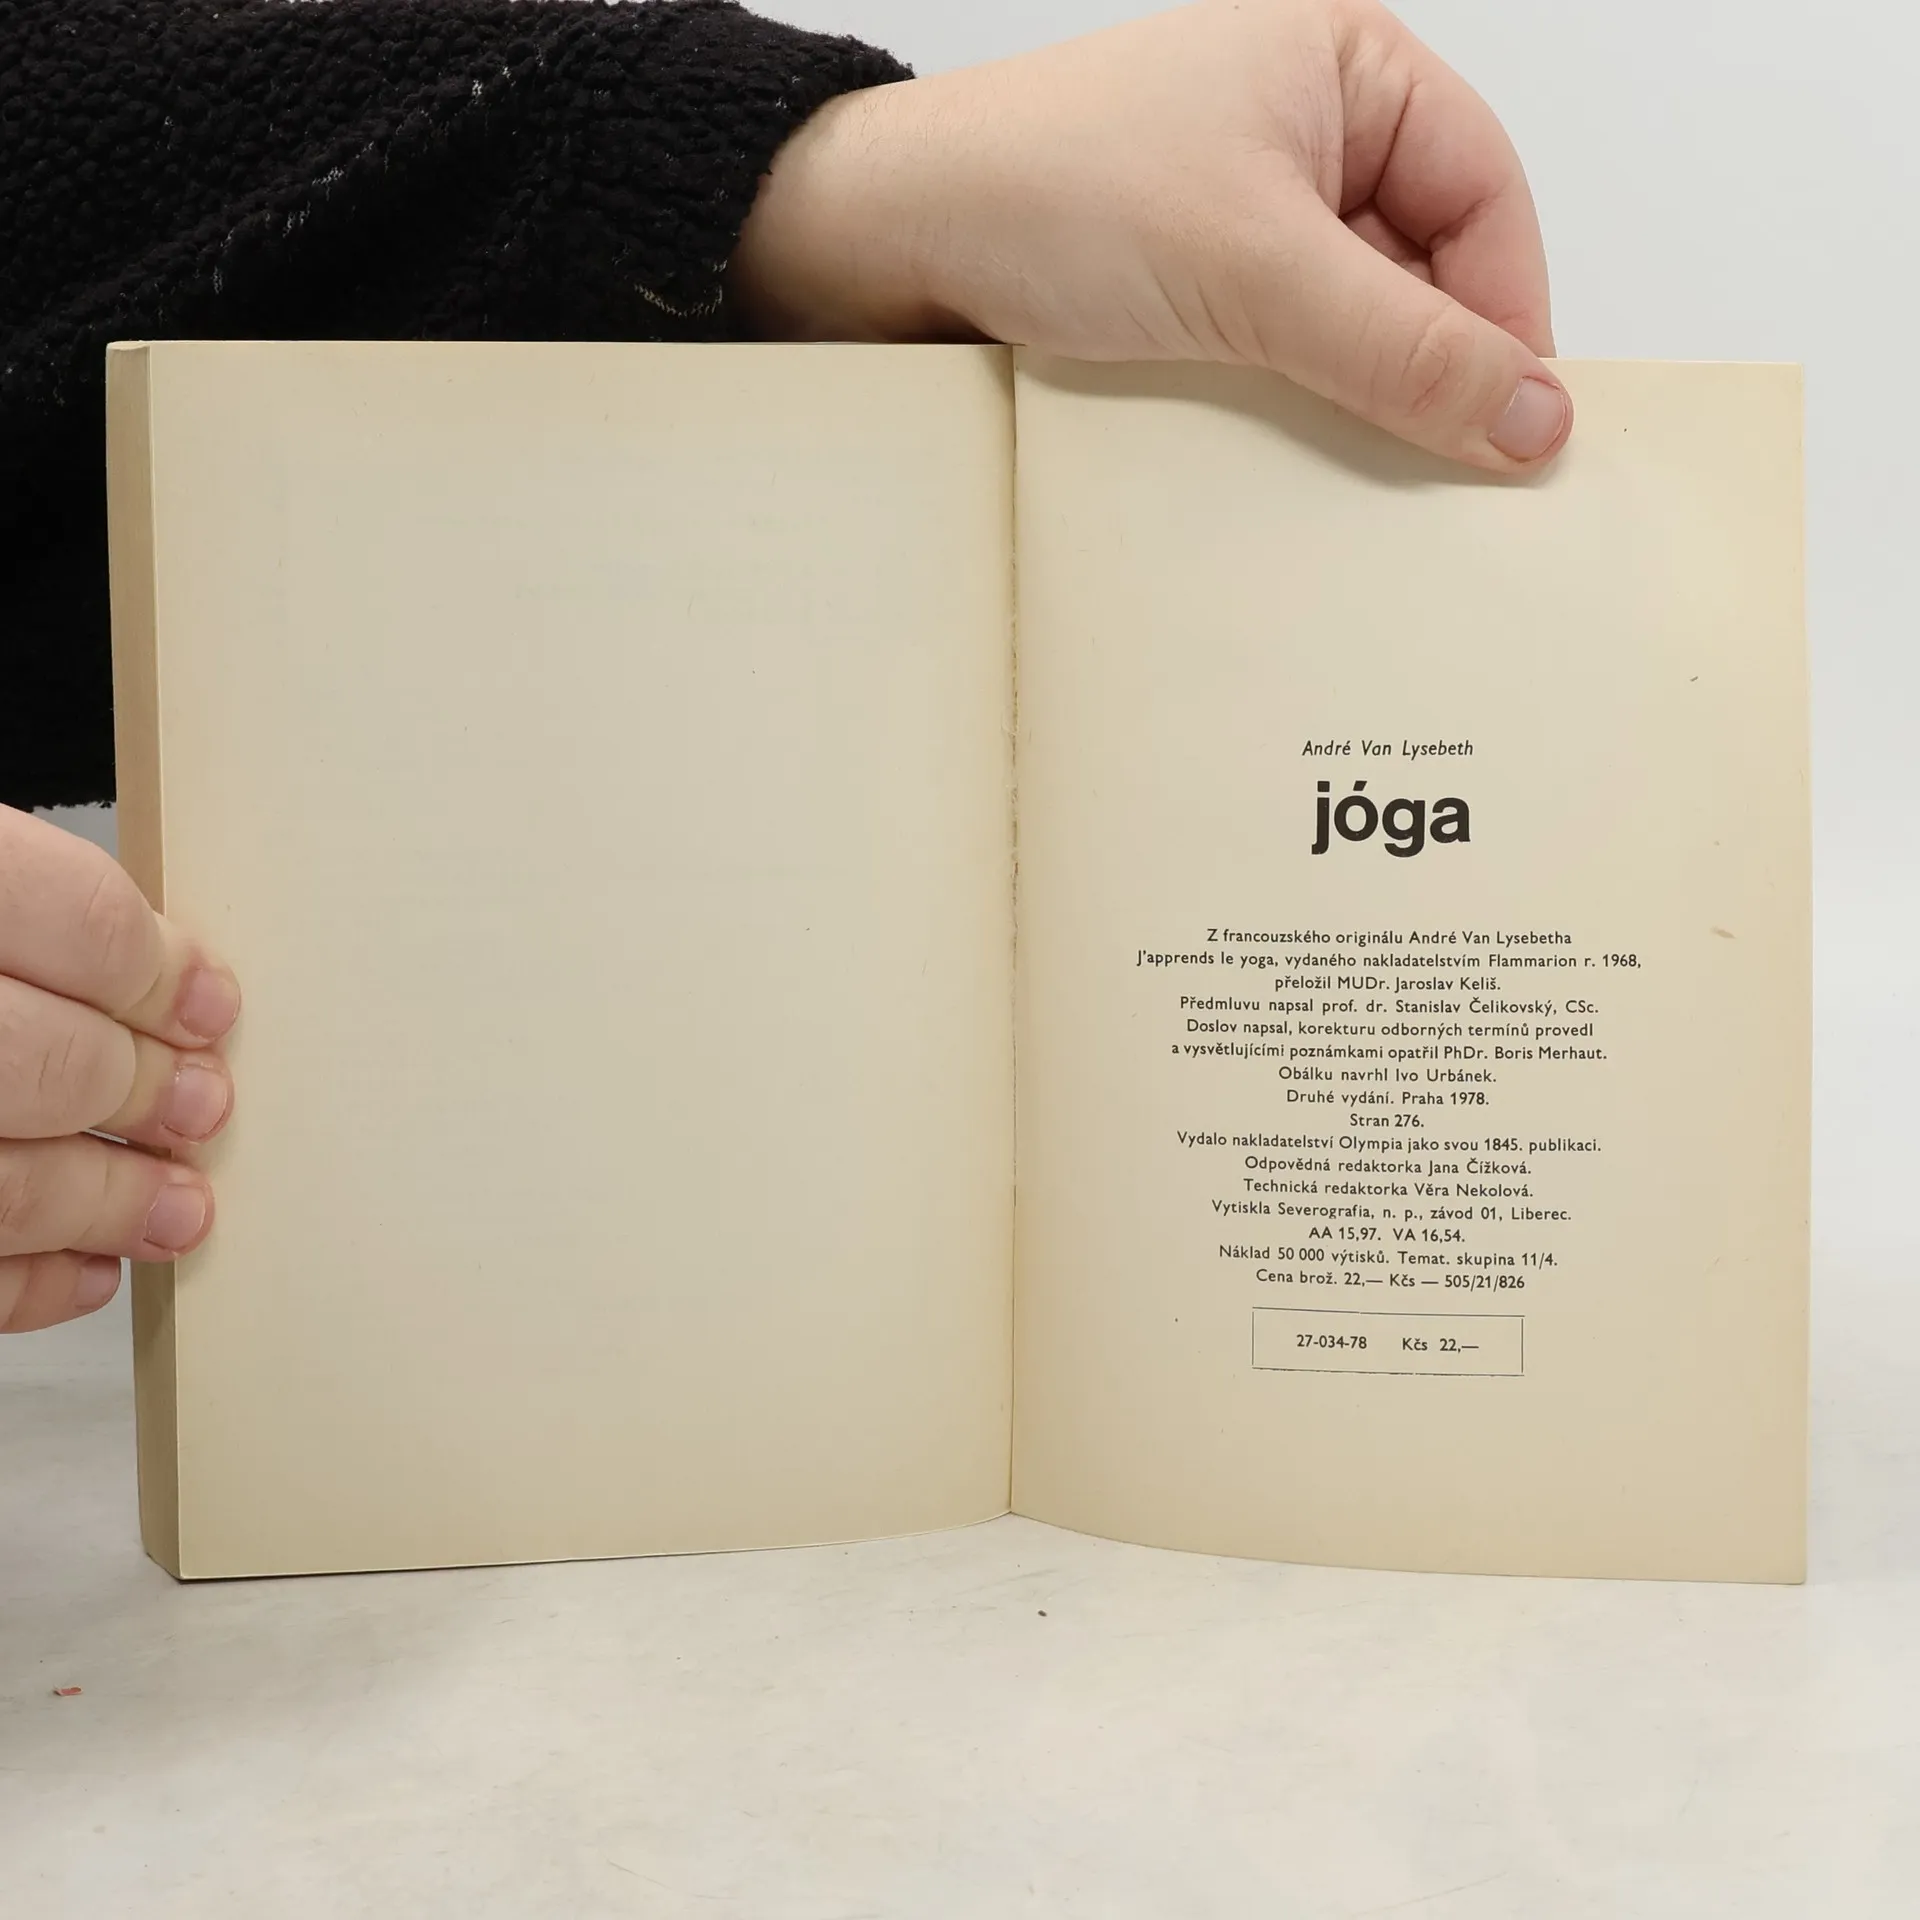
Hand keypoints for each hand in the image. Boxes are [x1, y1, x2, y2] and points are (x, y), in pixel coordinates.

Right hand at [0, 807, 236, 1332]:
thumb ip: (34, 910)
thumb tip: (171, 970)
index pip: (80, 922)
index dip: (166, 973)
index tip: (214, 1007)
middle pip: (52, 1061)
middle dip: (148, 1091)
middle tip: (205, 1106)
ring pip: (7, 1180)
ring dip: (110, 1200)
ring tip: (179, 1205)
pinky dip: (28, 1279)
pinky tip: (86, 1267)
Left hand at [733, 0, 1568, 471]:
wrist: (884, 240)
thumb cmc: (1049, 192)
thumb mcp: (1256, 271)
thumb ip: (1402, 350)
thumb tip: (1535, 421)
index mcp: (1346, 70)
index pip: (1485, 199)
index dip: (1508, 317)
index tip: (1512, 430)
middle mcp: (1303, 132)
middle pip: (1424, 267)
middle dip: (1428, 367)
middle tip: (1437, 473)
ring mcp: (1241, 212)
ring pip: (1348, 321)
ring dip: (1351, 397)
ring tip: (1348, 472)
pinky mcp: (1187, 284)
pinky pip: (1277, 353)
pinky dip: (1286, 406)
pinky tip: (1277, 458)